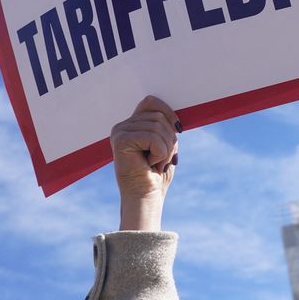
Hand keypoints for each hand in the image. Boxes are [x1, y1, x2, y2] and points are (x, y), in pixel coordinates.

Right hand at [110, 95, 181, 230]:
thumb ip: (165, 127)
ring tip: (156, 162)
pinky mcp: (120, 140)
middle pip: (158, 116)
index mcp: (132, 125)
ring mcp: (119, 132)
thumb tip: (175, 118)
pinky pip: (152, 137)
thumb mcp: (165, 144)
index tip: (179, 128)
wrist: (145, 196)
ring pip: (157, 126)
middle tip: (162, 158)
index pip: (151, 102)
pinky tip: (150, 164)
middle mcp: (122, 126)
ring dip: (166, 148)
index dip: (168, 112)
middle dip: (169, 138)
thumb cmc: (156, 174)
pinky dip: (160, 152)